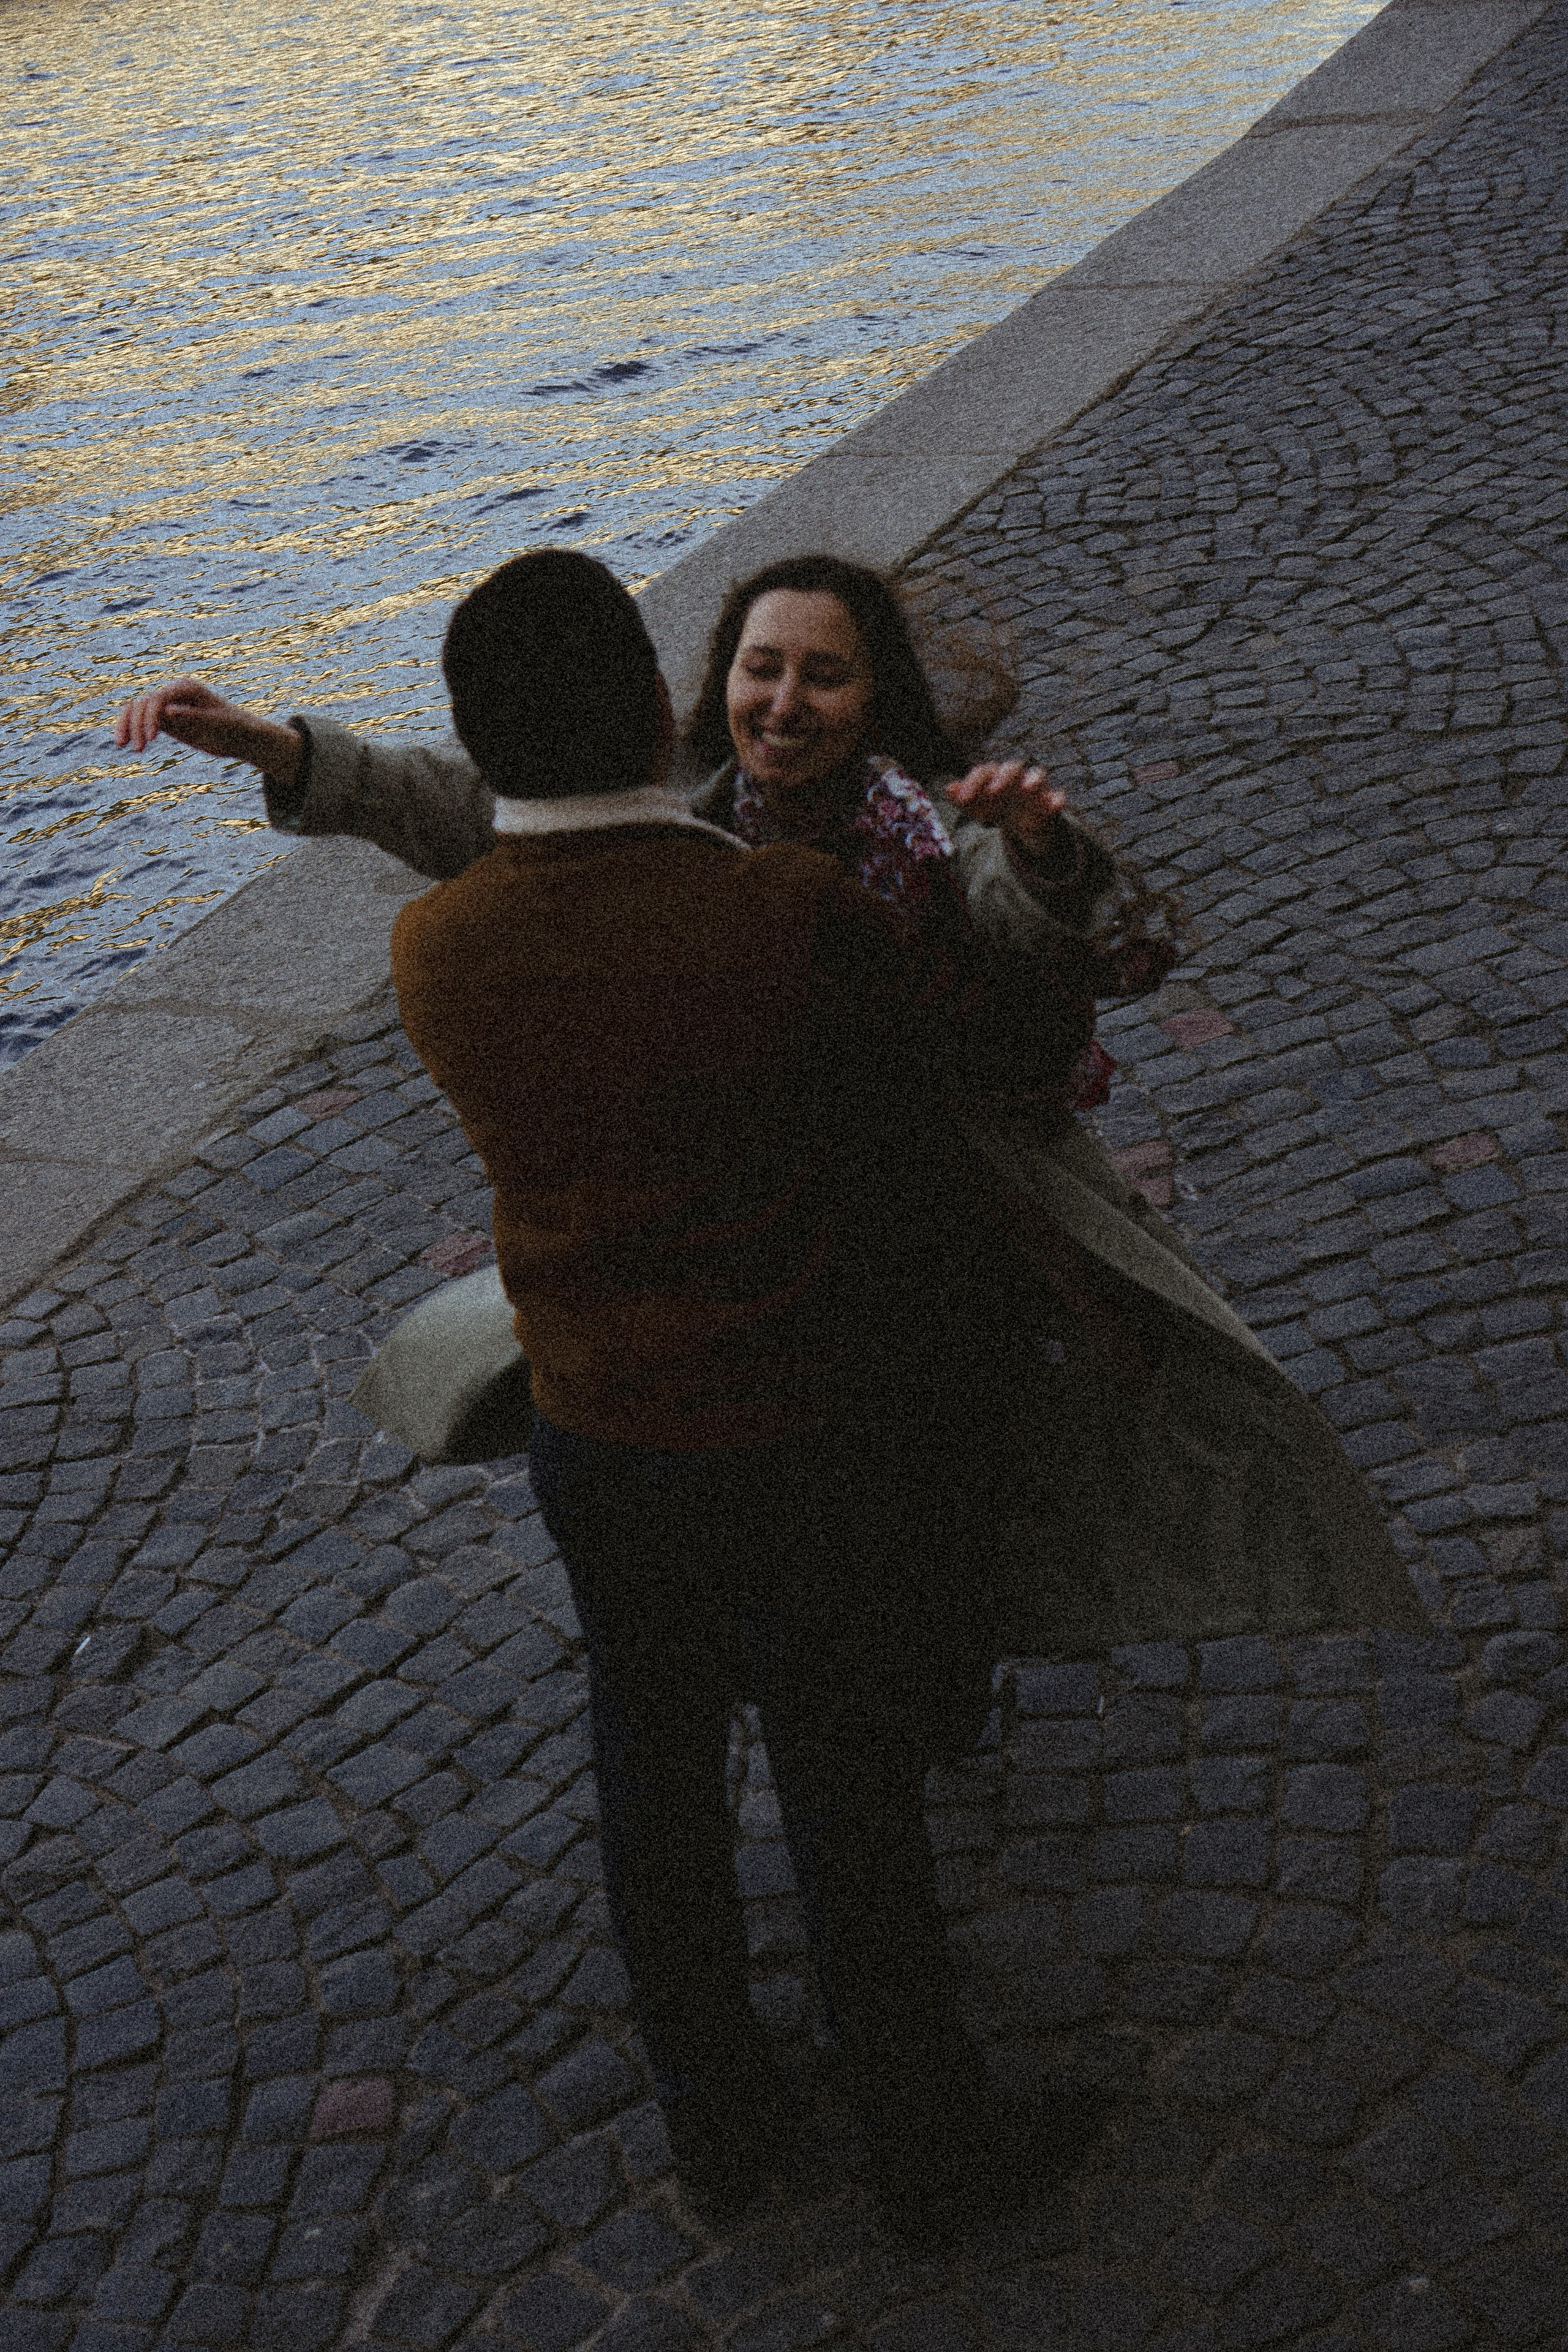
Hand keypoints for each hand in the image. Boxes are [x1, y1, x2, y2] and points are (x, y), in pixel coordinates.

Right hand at [115, 677, 301, 787]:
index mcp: (185, 688)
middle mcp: (172, 693)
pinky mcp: (166, 719)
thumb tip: (168, 711)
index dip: (151, 717)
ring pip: (136, 710)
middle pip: (142, 703)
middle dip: (136, 724)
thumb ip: (193, 716)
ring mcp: (167, 705)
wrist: (241, 736)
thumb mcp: (216, 724)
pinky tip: (126, 743)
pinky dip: (132, 729)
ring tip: (122, 745)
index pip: (158, 698)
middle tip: (138, 749)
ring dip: (127, 726)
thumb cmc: (233, 727)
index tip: (152, 739)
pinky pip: (142, 720)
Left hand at [945, 760, 1067, 860]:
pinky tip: (1055, 805)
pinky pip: (1058, 796)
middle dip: (1003, 777)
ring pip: (1038, 774)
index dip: (972, 784)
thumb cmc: (995, 808)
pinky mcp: (1051, 800)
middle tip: (993, 791)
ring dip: (1033, 779)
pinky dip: (1057, 799)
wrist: (1022, 823)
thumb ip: (964, 798)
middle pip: (1012, 767)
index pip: (983, 772)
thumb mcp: (977, 806)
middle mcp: (1016, 777)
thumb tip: (948, 789)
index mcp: (994, 776)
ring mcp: (1035, 787)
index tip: (962, 800)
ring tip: (1027, 789)